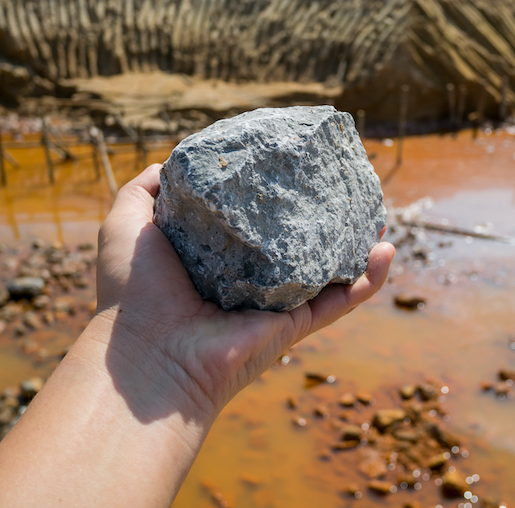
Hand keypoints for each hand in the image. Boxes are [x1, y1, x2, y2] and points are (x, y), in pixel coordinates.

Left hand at [93, 164, 394, 425]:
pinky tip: (387, 250)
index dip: (272, 197)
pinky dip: (369, 280)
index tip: (291, 168)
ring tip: (379, 216)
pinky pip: (341, 301)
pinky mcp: (295, 325)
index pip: (252, 224)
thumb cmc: (133, 289)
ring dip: (356, 245)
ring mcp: (276, 304)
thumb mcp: (127, 222)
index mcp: (216, 259)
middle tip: (343, 190)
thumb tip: (170, 162)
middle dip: (322, 219)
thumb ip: (146, 189)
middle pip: (296, 245)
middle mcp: (250, 281)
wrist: (148, 353)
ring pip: (329, 271)